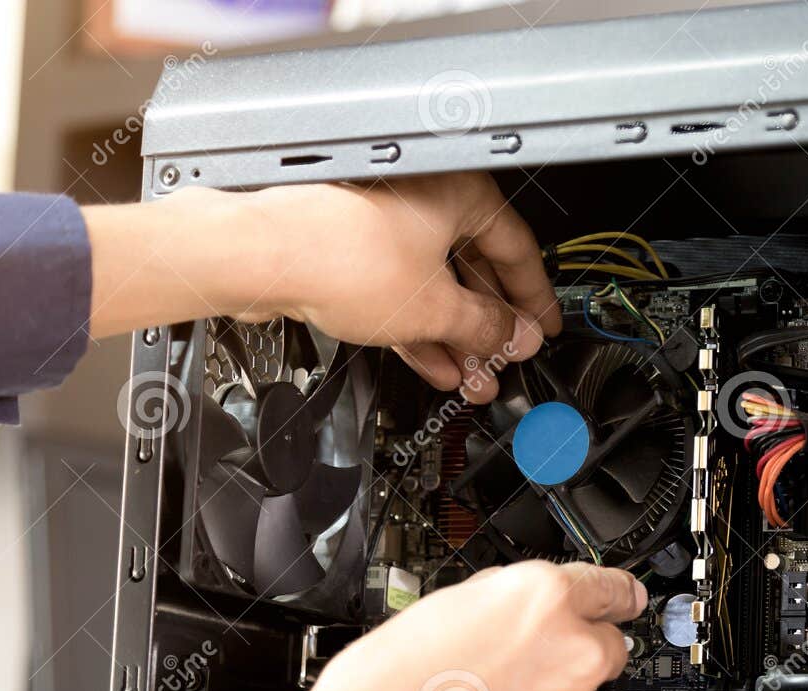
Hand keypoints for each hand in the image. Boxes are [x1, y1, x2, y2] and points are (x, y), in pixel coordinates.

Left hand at [84, 173, 560, 400]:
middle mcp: (426, 203)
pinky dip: (422, 330)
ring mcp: (388, 229)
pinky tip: (436, 366)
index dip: (534, 298)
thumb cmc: (341, 256)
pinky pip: (404, 296)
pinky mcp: (356, 257)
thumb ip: (486, 326)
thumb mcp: (435, 307)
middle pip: (475, 272)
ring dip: (457, 338)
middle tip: (507, 361)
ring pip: (437, 289)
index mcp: (460, 196)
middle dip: (491, 328)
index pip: (517, 250)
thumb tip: (515, 337)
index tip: (543, 327)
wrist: (263, 257)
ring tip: (474, 378)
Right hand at [257, 562, 646, 690]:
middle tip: (514, 684)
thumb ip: (505, 603)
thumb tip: (529, 610)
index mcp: (540, 600)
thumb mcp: (441, 608)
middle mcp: (572, 654)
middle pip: (604, 652)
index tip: (625, 603)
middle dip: (569, 664)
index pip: (609, 589)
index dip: (615, 598)